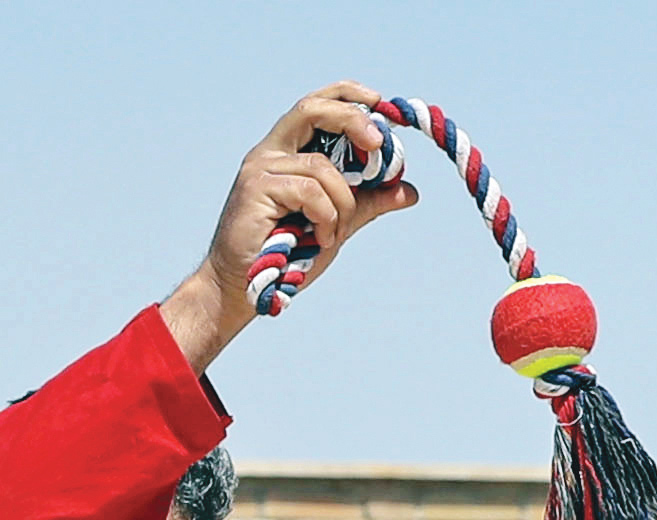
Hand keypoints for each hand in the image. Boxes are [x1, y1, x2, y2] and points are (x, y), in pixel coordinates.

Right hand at [162, 85, 417, 373]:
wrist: (246, 287)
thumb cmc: (288, 253)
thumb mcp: (338, 221)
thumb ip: (367, 202)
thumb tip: (409, 191)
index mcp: (289, 150)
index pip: (317, 104)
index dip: (348, 95)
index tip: (379, 102)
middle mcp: (272, 150)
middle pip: (312, 110)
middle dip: (351, 120)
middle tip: (378, 144)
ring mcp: (261, 167)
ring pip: (321, 167)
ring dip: (342, 204)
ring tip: (334, 234)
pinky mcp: (255, 188)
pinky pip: (310, 192)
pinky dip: (326, 217)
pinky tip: (321, 239)